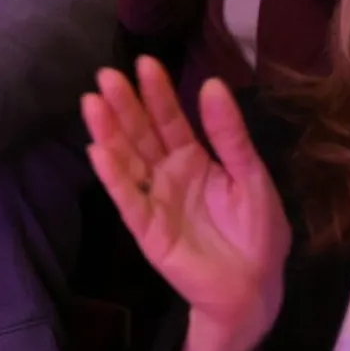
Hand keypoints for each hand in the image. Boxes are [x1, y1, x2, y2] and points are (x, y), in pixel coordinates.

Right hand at [84, 59, 289, 350]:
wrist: (255, 287)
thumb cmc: (258, 232)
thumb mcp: (251, 175)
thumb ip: (229, 135)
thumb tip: (212, 85)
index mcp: (195, 159)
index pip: (170, 120)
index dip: (158, 93)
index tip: (145, 63)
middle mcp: (168, 175)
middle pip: (142, 134)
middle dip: (125, 105)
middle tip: (106, 75)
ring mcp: (154, 200)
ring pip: (127, 161)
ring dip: (109, 133)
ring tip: (92, 103)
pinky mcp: (147, 230)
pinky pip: (128, 199)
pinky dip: (113, 176)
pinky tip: (98, 151)